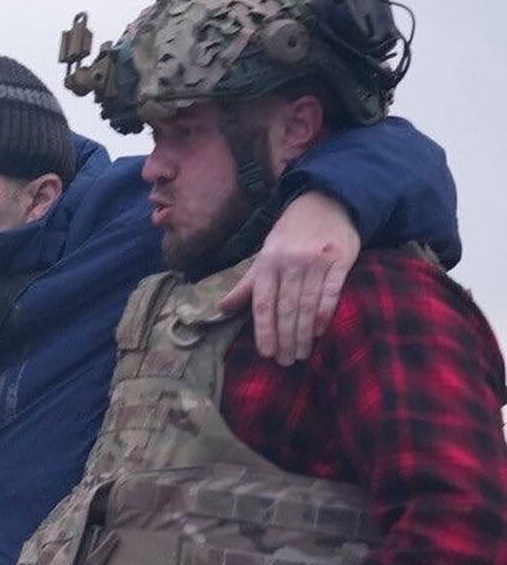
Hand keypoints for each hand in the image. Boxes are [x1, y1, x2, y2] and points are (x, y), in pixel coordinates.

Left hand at [218, 191, 359, 366]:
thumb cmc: (291, 235)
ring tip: (302, 354)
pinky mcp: (342, 258)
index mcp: (268, 262)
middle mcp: (290, 261)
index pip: (262, 302)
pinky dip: (325, 313)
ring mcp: (317, 260)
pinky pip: (332, 290)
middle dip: (285, 338)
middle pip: (286, 308)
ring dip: (304, 333)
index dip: (264, 330)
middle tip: (286, 361)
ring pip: (307, 303)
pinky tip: (320, 331)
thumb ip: (248, 283)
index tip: (266, 353)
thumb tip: (222, 308)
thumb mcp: (265, 254)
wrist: (326, 202)